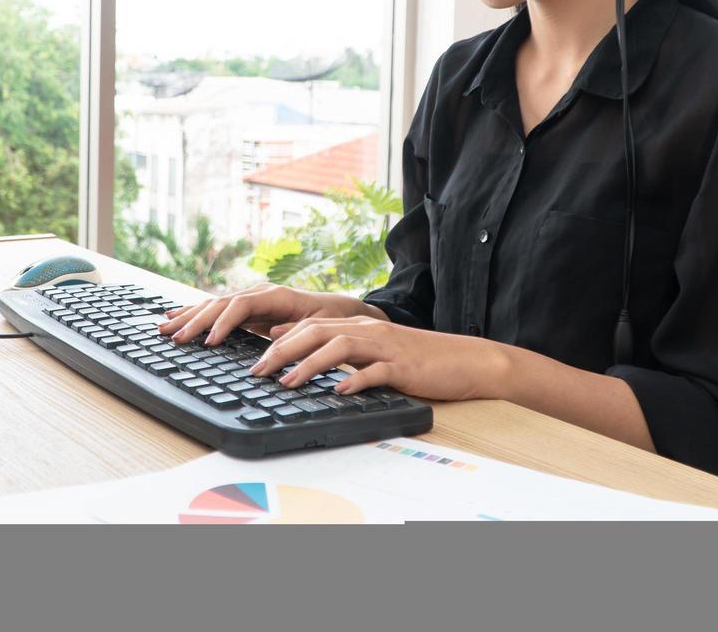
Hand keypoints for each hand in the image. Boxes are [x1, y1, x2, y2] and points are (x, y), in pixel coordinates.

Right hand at [157, 283, 378, 345]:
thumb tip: (274, 332)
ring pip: (213, 304)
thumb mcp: (322, 326)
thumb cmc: (332, 319)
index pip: (241, 306)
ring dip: (187, 316)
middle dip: (195, 321)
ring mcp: (250, 298)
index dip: (223, 323)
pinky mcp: (246, 308)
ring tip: (163, 326)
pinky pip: (216, 309)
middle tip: (173, 337)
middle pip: (220, 304)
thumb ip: (298, 330)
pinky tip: (175, 315)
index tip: (208, 341)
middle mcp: (259, 293)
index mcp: (276, 295)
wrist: (340, 310)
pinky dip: (194, 312)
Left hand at [248, 316, 509, 401]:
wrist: (464, 361)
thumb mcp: (372, 350)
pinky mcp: (404, 367)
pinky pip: (376, 372)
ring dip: (310, 364)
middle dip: (283, 350)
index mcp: (358, 327)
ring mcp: (386, 348)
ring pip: (340, 347)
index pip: (309, 326)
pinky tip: (340, 391)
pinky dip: (356, 380)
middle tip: (258, 371)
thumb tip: (297, 349)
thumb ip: (338, 347)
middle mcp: (368, 331)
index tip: (253, 359)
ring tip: (287, 382)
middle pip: (317, 331)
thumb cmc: (416, 359)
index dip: (278, 340)